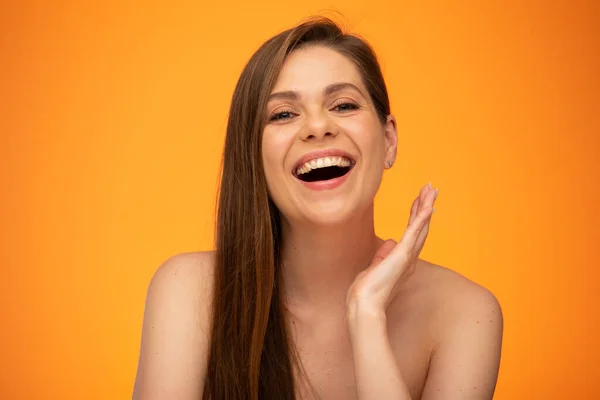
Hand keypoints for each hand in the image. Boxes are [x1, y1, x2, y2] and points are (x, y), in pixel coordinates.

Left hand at [347, 183, 437, 315]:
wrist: (365, 304)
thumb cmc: (368, 290)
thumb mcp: (375, 267)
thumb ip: (383, 254)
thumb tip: (390, 242)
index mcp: (403, 260)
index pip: (412, 232)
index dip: (417, 215)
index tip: (420, 200)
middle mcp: (410, 257)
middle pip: (421, 226)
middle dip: (425, 206)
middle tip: (431, 188)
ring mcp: (407, 256)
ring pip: (420, 226)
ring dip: (426, 206)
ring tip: (432, 190)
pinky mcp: (402, 255)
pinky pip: (413, 233)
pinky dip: (421, 218)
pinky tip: (427, 206)